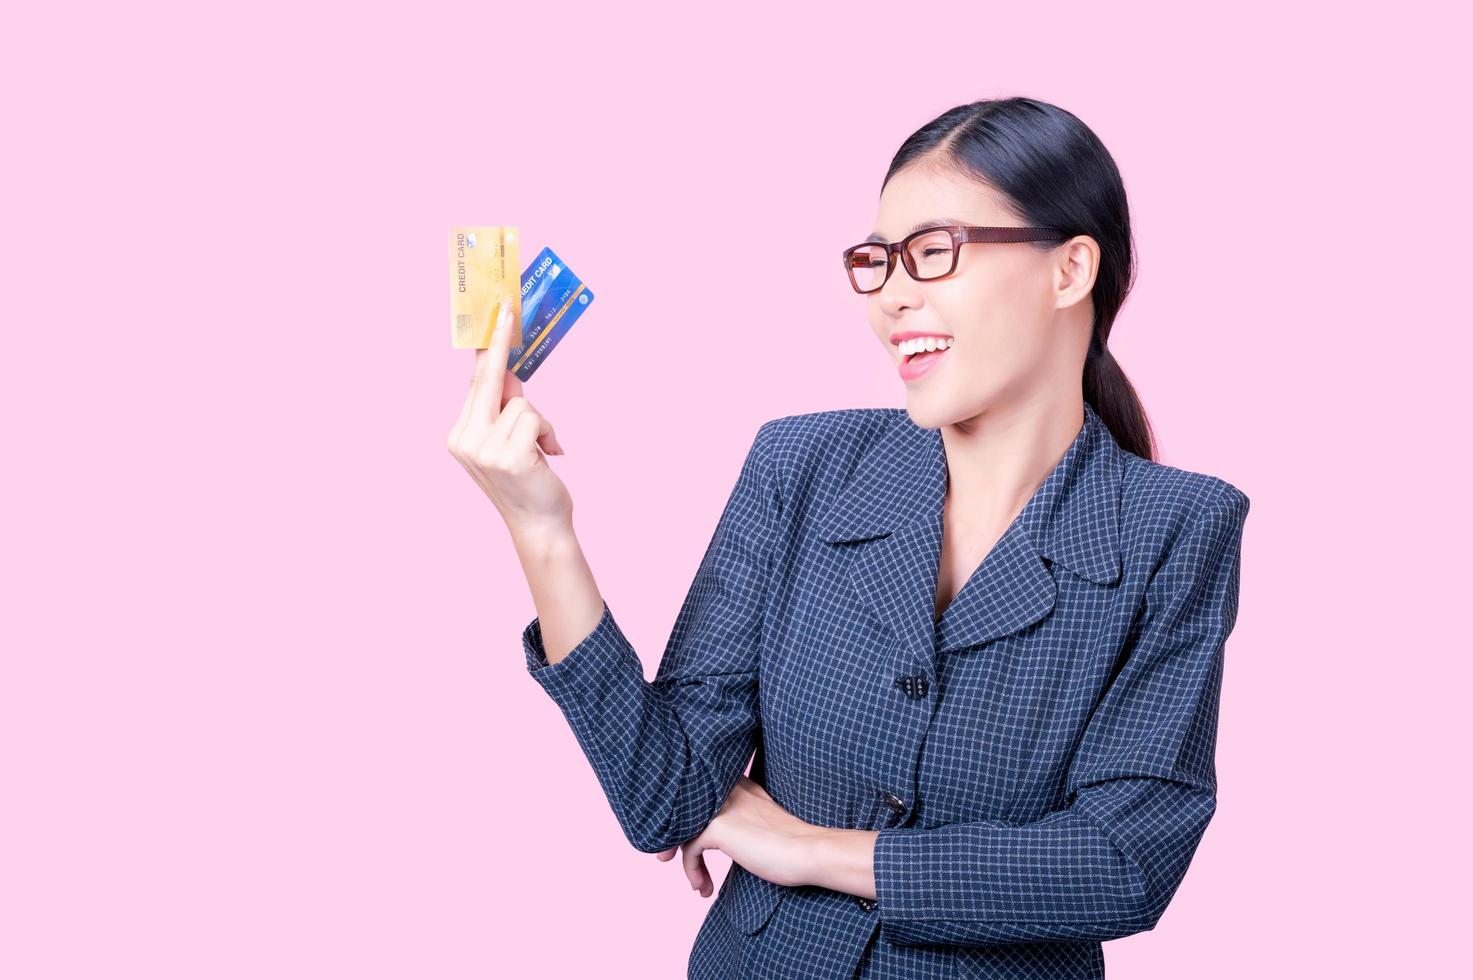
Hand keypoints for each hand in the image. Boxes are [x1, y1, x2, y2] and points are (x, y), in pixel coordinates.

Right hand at [447, 300, 572, 535]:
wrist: (539, 526)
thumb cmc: (528, 482)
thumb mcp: (512, 439)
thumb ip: (507, 407)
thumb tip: (510, 371)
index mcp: (459, 435)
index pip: (474, 384)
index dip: (485, 351)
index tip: (493, 319)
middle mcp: (464, 440)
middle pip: (486, 382)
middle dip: (500, 346)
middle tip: (509, 309)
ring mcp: (483, 450)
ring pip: (522, 403)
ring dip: (541, 422)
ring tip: (541, 451)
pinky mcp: (507, 457)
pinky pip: (534, 418)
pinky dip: (548, 434)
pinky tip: (548, 457)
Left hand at [653, 775, 817, 895]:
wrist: (807, 851)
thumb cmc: (792, 844)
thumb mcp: (760, 823)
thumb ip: (740, 820)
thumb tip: (717, 837)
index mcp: (739, 786)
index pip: (700, 797)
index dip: (688, 820)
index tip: (690, 845)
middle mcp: (727, 790)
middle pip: (686, 810)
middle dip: (674, 837)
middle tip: (667, 859)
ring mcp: (721, 807)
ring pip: (682, 829)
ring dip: (684, 860)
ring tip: (697, 883)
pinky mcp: (717, 828)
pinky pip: (689, 849)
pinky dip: (692, 870)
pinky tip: (702, 886)